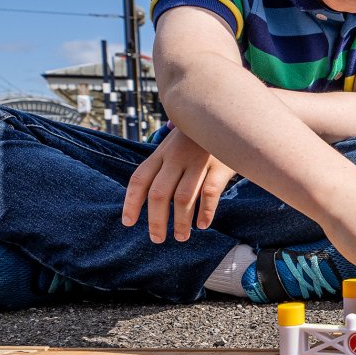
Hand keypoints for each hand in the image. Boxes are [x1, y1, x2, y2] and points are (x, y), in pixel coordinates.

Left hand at [122, 127, 236, 243]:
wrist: (227, 115)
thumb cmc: (199, 137)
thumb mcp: (175, 143)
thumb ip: (163, 164)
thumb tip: (148, 195)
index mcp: (162, 153)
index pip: (140, 180)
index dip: (131, 203)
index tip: (129, 222)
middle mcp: (176, 157)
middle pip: (159, 194)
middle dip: (156, 221)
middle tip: (157, 239)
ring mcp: (198, 161)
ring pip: (183, 197)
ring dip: (181, 222)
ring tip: (181, 237)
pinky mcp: (220, 165)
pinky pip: (209, 192)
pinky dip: (205, 211)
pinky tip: (203, 224)